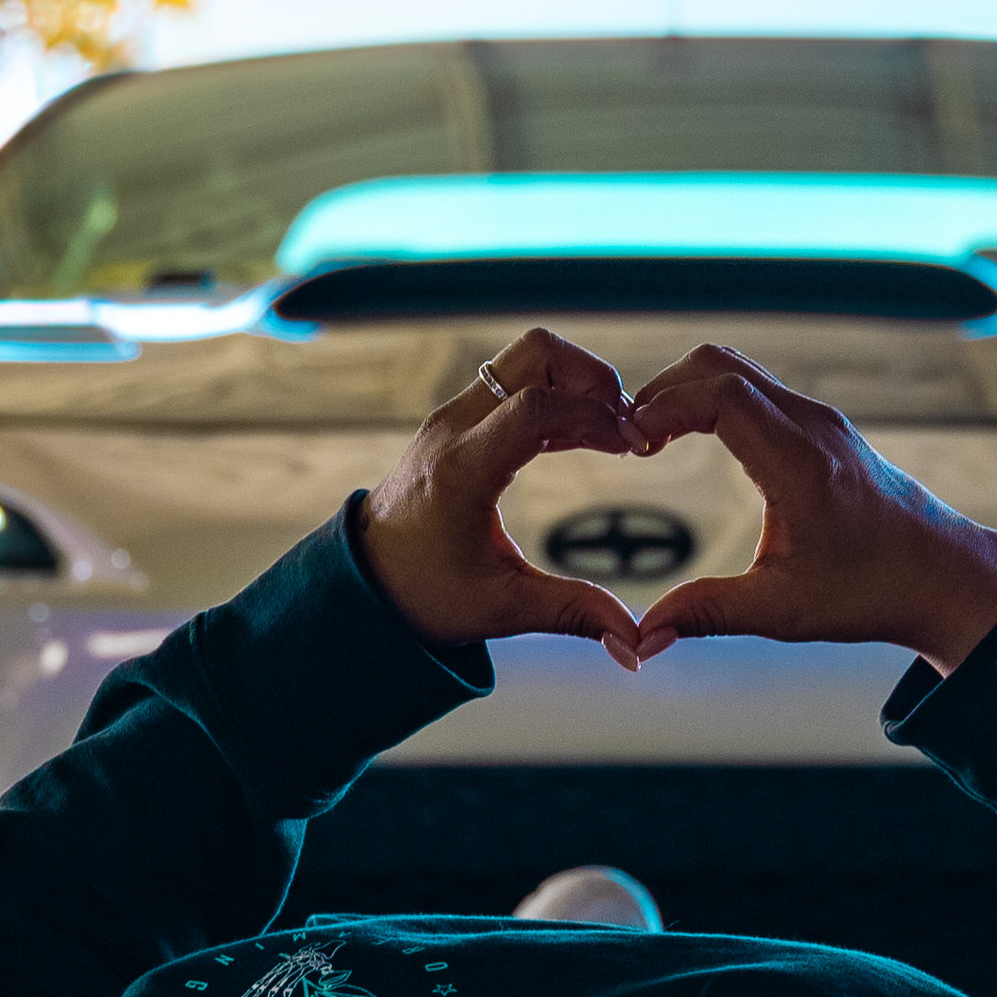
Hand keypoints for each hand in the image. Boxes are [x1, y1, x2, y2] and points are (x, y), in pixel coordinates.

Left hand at [356, 328, 644, 667]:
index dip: (595, 416)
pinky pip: (514, 383)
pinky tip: (583, 438)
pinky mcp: (457, 421)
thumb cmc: (422, 597)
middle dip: (592, 377)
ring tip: (610, 435)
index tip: (632, 446)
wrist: (361, 584)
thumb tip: (635, 643)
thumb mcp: (501, 609)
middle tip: (624, 426)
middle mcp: (452, 430)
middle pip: (535, 353)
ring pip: (526, 359)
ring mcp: (451, 418)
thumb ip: (572, 613)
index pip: (536, 407)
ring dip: (576, 383)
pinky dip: (555, 396)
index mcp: (460, 471)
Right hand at [626, 346, 996, 676]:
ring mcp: (822, 421)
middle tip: (630, 437)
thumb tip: (642, 638)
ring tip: (652, 438)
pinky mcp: (825, 428)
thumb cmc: (873, 592)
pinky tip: (693, 437)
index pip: (722, 395)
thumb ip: (707, 613)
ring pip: (740, 370)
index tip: (630, 441)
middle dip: (665, 389)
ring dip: (689, 390)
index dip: (665, 406)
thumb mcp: (783, 611)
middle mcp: (813, 427)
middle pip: (722, 365)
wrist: (945, 577)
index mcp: (802, 464)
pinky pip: (759, 389)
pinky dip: (715, 398)